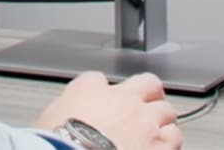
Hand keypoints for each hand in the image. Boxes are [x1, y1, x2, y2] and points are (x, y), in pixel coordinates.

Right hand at [35, 70, 180, 149]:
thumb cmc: (59, 142)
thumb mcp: (49, 116)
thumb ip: (66, 106)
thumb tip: (68, 110)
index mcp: (92, 89)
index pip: (99, 79)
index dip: (103, 92)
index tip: (104, 101)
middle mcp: (123, 101)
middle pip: (148, 84)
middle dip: (148, 95)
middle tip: (144, 106)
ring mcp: (145, 124)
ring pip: (166, 111)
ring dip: (162, 121)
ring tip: (156, 132)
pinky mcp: (159, 147)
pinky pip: (174, 138)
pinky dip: (169, 142)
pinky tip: (161, 147)